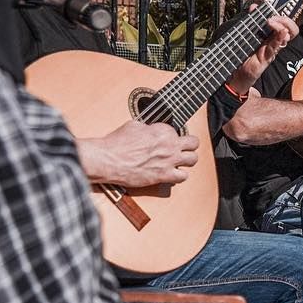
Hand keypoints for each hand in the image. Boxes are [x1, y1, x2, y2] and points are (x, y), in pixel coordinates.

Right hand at [79, 119, 198, 186]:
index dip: (171, 135)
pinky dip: (180, 176)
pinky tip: (173, 174)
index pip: (177, 130)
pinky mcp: (164, 176)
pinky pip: (183, 177)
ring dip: (188, 160)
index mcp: (162, 130)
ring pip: (193, 159)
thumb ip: (147, 127)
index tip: (165, 139)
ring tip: (181, 161)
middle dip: (189, 144)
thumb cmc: (117, 143)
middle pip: (193, 143)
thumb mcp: (133, 126)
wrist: (108, 160)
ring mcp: (169, 160)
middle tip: (183, 147)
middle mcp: (170, 144)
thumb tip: (149, 129)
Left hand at [228, 13, 298, 94]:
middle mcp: (274, 41)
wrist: (235, 72)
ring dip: (282, 26)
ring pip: (287, 36)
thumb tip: (254, 6)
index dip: (281, 14)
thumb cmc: (242, 53)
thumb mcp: (245, 33)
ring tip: (271, 22)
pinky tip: (282, 33)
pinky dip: (281, 38)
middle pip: (291, 28)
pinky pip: (277, 46)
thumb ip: (251, 20)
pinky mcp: (268, 57)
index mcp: (271, 34)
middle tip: (272, 18)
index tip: (269, 8)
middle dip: (284, 19)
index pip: (285, 22)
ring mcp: (272, 49)